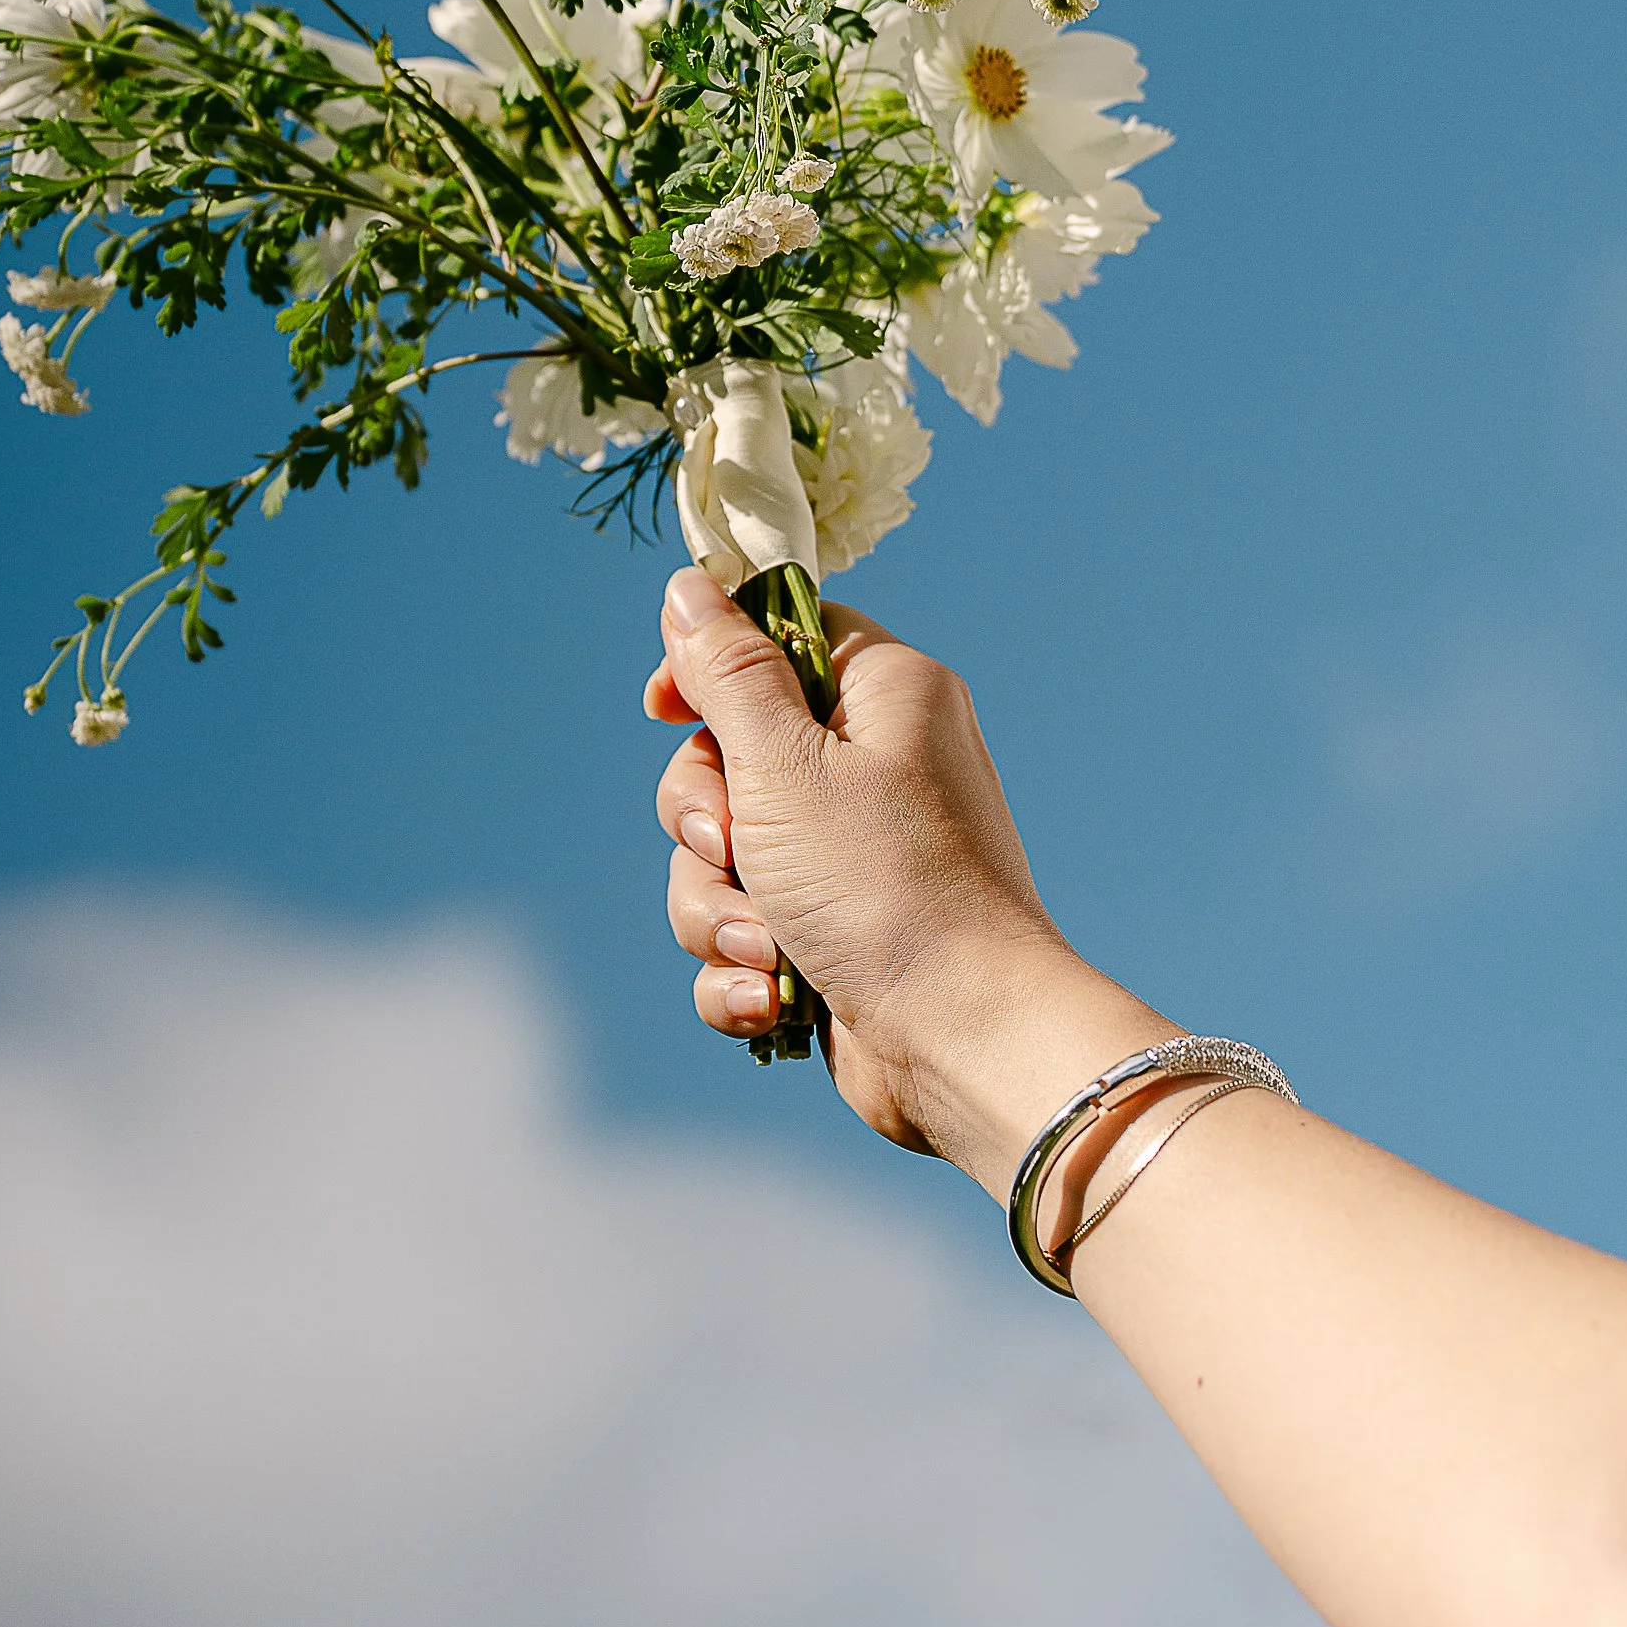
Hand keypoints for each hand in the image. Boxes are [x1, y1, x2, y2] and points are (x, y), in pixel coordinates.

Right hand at [644, 566, 1145, 1180]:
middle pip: (729, 756)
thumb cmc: (886, 887)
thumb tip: (690, 586)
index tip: (665, 709)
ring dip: (720, 908)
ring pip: (724, 857)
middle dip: (705, 821)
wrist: (962, 1040)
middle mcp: (876, 767)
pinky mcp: (834, 938)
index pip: (778, 636)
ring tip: (767, 946)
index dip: (710, 670)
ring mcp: (854, 859)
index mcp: (885, 696)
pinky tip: (775, 998)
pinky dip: (744, 970)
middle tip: (734, 848)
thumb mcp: (786, 763)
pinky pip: (744, 934)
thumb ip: (728, 672)